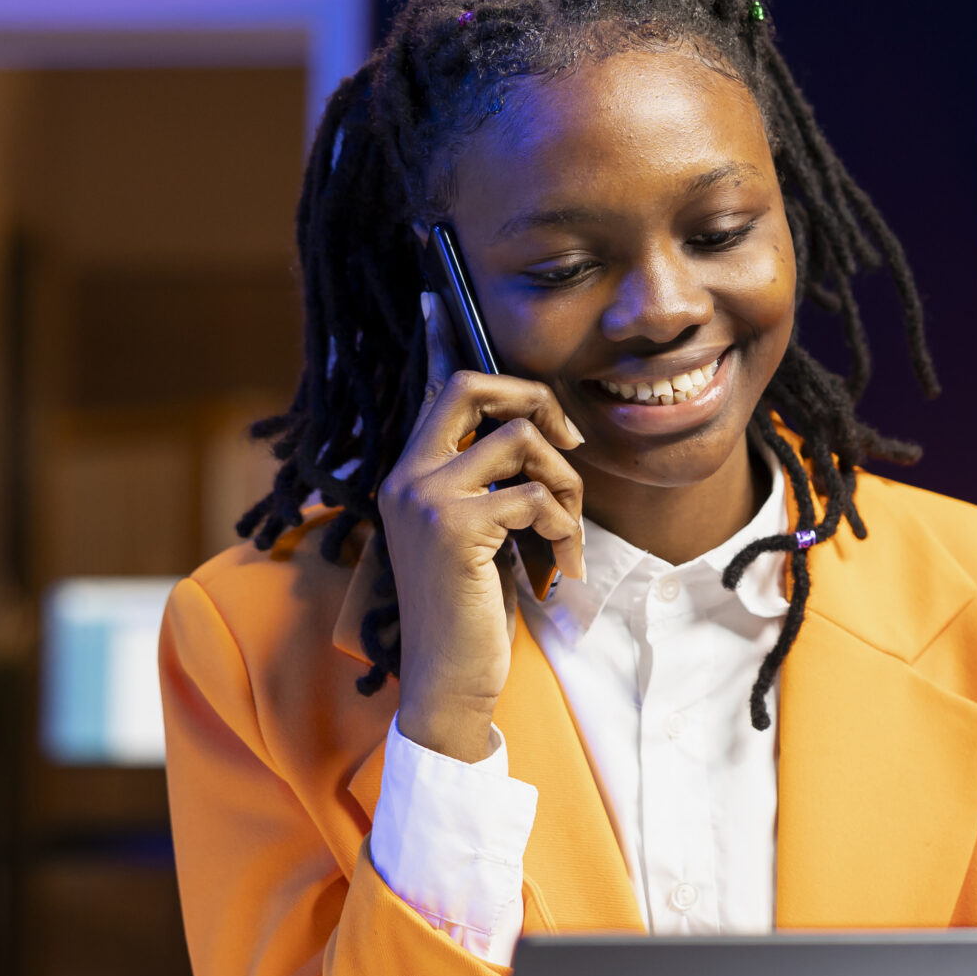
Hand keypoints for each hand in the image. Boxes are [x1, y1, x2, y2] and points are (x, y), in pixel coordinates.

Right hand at [377, 294, 585, 762]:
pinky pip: (537, 493)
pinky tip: (558, 567)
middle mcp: (406, 475)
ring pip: (521, 439)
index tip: (438, 293)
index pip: (428, 387)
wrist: (450, 682)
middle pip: (475, 385)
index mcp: (409, 472)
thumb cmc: (471, 610)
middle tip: (570, 448)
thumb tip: (533, 438)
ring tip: (565, 532)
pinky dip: (564, 530)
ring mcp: (426, 498)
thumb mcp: (479, 535)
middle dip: (538, 404)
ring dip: (565, 483)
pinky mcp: (455, 527)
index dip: (438, 337)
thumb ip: (489, 485)